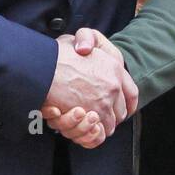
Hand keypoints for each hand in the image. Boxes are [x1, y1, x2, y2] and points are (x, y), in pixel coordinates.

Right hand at [40, 30, 138, 147]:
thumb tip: (85, 49)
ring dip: (98, 127)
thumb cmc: (56, 54)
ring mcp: (105, 101)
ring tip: (84, 123)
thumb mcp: (76, 38)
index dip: (127, 103)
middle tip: (96, 117)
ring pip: (109, 125)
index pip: (131, 92)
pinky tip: (80, 127)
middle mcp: (114, 85)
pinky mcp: (93, 115)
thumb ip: (86, 41)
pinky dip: (91, 135)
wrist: (42, 67)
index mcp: (114, 66)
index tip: (122, 109)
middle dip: (110, 117)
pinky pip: (98, 133)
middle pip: (121, 112)